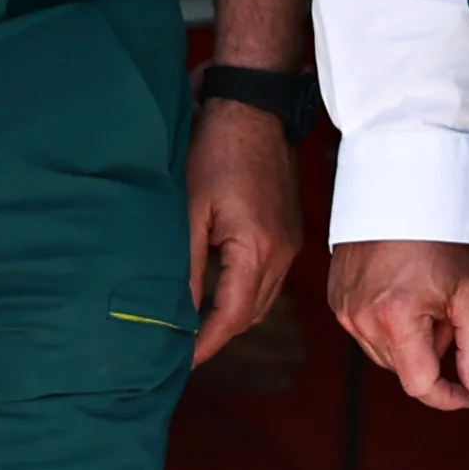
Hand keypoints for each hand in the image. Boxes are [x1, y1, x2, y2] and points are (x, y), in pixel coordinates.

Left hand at [185, 98, 301, 366]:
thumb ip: (188, 267)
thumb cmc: (216, 151)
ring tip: (195, 322)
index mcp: (257, 250)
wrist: (253, 108)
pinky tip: (219, 288)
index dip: (206, 343)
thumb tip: (178, 313)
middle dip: (218, 333)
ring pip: (262, 299)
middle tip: (181, 345)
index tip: (181, 361)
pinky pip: (269, 277)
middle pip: (251, 315)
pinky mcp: (288, 231)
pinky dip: (245, 290)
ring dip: (232, 313)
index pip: (233, 317)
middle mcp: (281, 253)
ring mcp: (289, 242)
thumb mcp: (190, 210)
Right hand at [329, 238, 468, 410]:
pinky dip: (389, 324)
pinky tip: (402, 291)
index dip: (448, 397)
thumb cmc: (440, 237)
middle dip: (432, 351)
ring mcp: (344, 309)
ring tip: (423, 296)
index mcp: (395, 319)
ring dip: (410, 339)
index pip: (420, 385)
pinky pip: (366, 332)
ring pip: (385, 353)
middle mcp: (361, 319)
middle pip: (404, 368)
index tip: (468, 396)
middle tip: (446, 310)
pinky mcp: (336, 299)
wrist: (402, 191)